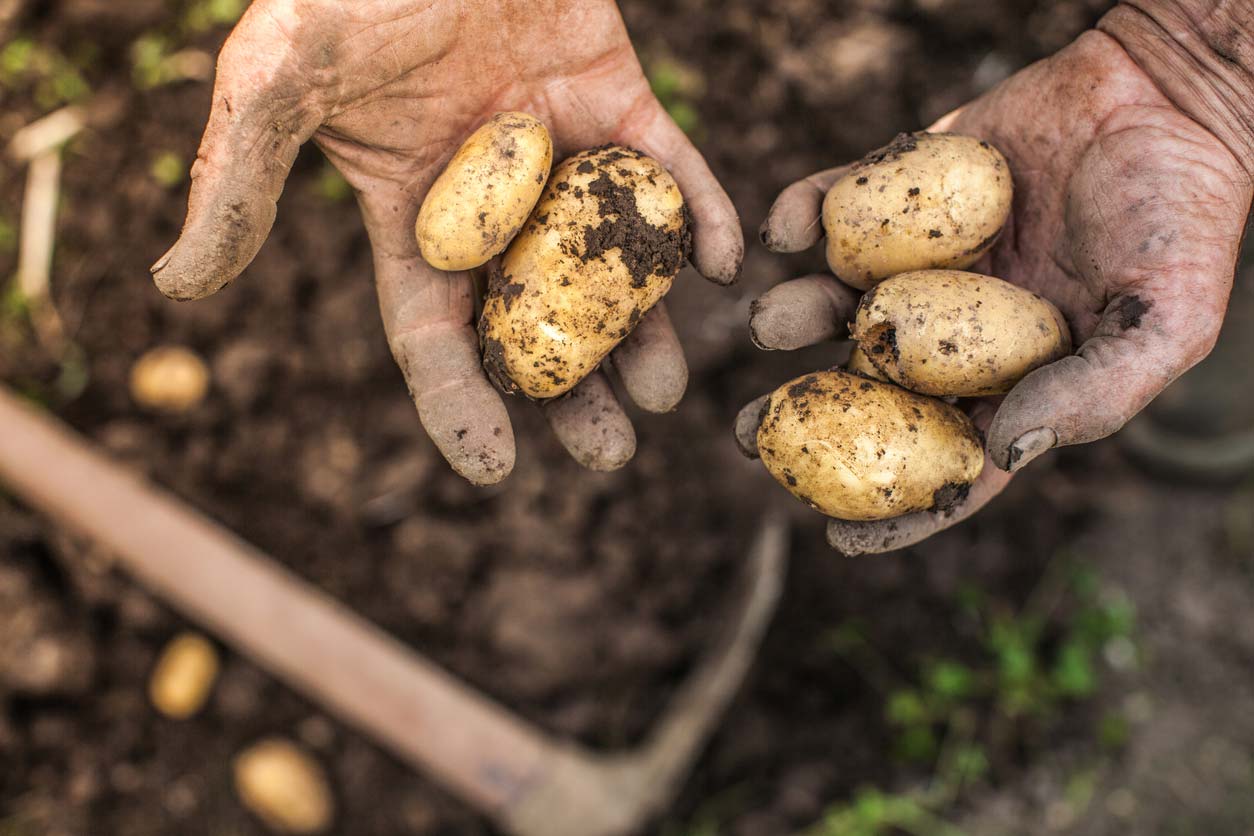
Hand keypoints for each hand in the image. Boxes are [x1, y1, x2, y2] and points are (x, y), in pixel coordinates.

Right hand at [152, 0, 741, 484]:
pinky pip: (669, 170)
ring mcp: (561, 155)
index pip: (433, 329)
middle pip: (536, 316)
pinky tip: (723, 263)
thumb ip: (240, 181)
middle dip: (571, 387)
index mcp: (412, 215)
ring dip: (644, 326)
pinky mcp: (619, 101)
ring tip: (669, 388)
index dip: (459, 400)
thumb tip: (176, 287)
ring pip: (609, 260)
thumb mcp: (279, 81)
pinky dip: (698, 214)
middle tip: (609, 452)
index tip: (494, 468)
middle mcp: (494, 202)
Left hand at [742, 21, 1251, 553]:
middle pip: (864, 387)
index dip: (893, 506)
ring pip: (835, 301)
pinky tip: (783, 228)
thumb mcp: (1166, 320)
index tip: (832, 536)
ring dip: (790, 316)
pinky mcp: (901, 185)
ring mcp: (920, 257)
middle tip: (748, 435)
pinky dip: (802, 215)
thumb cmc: (1183, 215)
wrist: (1167, 93)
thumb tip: (1001, 450)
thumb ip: (1092, 392)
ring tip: (764, 324)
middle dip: (804, 415)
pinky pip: (836, 207)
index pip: (944, 459)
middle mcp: (952, 325)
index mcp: (1011, 375)